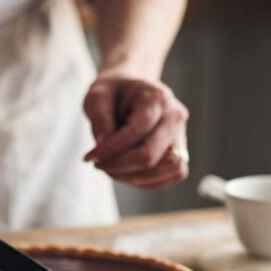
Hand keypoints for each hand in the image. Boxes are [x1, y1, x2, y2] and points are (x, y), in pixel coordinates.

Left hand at [82, 73, 189, 188]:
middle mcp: (175, 117)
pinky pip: (171, 175)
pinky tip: (125, 172)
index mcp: (157, 98)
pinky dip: (147, 180)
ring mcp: (181, 135)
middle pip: (152, 155)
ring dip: (135, 177)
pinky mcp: (180, 151)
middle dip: (120, 166)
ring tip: (112, 169)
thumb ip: (100, 118)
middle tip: (99, 165)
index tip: (89, 157)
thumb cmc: (113, 92)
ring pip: (168, 169)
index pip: (137, 131)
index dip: (111, 149)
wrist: (130, 90)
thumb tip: (103, 146)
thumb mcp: (97, 96)